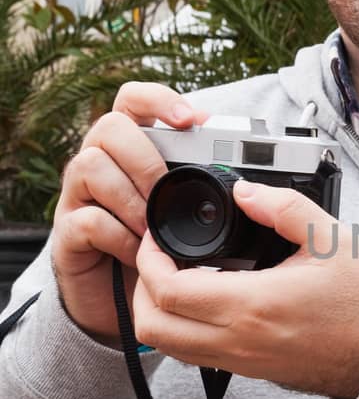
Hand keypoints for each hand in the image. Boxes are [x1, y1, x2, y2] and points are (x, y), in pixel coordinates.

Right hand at [52, 83, 208, 345]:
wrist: (125, 298)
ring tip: (153, 229)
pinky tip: (138, 252)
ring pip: (90, 165)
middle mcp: (99, 161)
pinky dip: (119, 236)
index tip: (190, 120)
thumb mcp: (185, 212)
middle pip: (109, 126)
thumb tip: (250, 184)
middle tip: (165, 193)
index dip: (158, 100)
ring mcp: (79, 194)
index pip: (133, 100)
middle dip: (145, 158)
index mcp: (130, 148)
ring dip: (131, 198)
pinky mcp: (68, 230)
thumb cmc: (159, 246)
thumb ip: (202, 189)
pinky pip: (87, 218)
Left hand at [133, 180, 358, 398]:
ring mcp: (241, 360)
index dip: (149, 260)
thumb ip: (284, 207)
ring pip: (166, 346)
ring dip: (156, 311)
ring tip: (174, 277)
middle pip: (152, 326)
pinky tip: (202, 299)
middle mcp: (239, 340)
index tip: (157, 237)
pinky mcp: (247, 370)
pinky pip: (192, 355)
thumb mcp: (332, 239)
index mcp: (253, 305)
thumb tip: (244, 191)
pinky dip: (180, 329)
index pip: (169, 291)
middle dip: (141, 287)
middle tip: (157, 256)